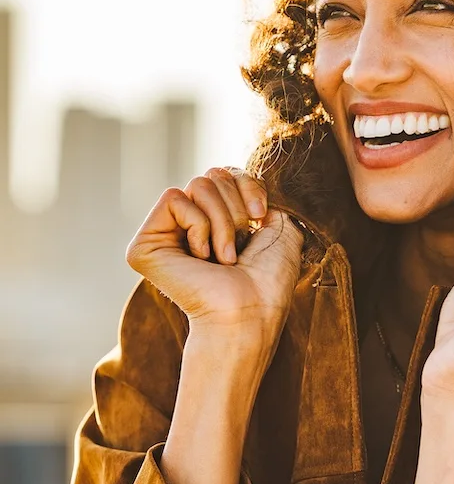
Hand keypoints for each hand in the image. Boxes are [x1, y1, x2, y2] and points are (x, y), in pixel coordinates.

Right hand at [126, 168, 303, 352]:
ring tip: (224, 258)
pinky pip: (174, 198)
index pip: (226, 173)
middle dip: (235, 207)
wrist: (251, 310)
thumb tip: (236, 175)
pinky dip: (199, 225)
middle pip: (212, 175)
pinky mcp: (144, 245)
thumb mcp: (279, 227)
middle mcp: (188, 227)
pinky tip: (201, 258)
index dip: (249, 185)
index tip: (261, 216)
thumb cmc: (269, 280)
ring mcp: (165, 235)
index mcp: (216, 223)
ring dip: (223, 221)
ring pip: (197, 184)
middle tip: (240, 246)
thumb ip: (258, 194)